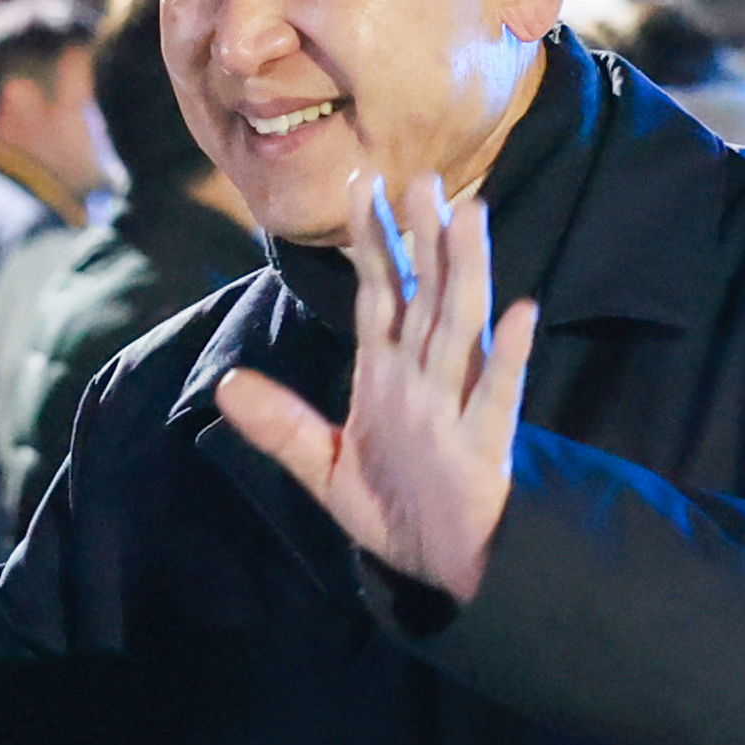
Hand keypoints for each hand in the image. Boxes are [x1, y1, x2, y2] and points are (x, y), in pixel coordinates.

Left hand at [214, 173, 535, 605]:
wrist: (443, 569)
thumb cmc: (395, 510)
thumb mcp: (324, 469)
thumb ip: (281, 425)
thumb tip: (224, 385)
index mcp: (387, 375)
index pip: (380, 294)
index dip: (372, 241)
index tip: (360, 184)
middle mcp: (423, 378)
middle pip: (424, 294)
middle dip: (423, 237)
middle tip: (421, 175)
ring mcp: (455, 407)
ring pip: (460, 328)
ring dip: (465, 272)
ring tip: (468, 216)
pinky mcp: (483, 446)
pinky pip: (497, 395)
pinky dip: (508, 357)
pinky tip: (520, 313)